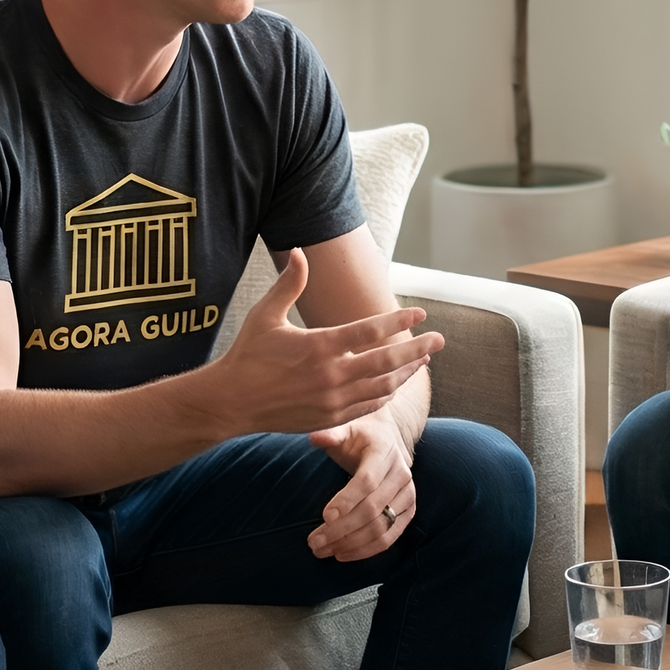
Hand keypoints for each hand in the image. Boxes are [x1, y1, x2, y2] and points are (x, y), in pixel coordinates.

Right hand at [204, 248, 443, 436]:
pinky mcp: (329, 418)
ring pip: (382, 386)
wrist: (230, 402)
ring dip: (407, 372)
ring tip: (424, 358)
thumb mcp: (265, 315)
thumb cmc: (247, 354)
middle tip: (440, 338)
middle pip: (386, 361)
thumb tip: (301, 251)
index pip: (370, 331)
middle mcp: (330, 375)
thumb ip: (289, 283)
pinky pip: (368, 406)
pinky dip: (387, 394)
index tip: (419, 312)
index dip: (398, 321)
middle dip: (418, 348)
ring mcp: (332, 400)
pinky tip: (397, 383)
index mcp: (319, 345)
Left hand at [305, 410, 414, 561]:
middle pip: (372, 509)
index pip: (368, 480)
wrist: (388, 440)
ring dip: (350, 544)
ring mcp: (407, 495)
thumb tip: (314, 436)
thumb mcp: (346, 428)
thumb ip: (331, 433)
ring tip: (323, 550)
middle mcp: (401, 475)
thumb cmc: (360, 437)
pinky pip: (390, 537)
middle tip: (313, 542)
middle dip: (341, 529)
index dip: (347, 500)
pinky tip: (343, 554)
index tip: (324, 516)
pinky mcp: (408, 512)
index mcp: (384, 452)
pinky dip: (366, 550)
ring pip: (381, 527)